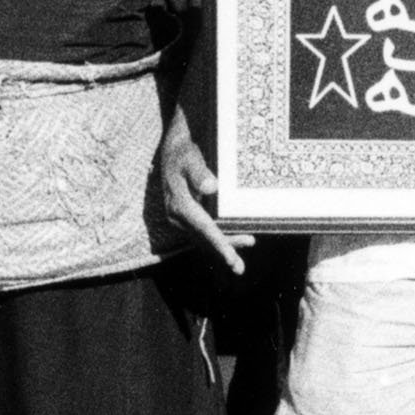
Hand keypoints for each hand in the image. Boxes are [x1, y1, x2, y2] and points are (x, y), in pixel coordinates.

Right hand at [160, 111, 254, 274]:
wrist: (171, 147)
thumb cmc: (183, 151)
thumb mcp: (189, 156)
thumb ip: (199, 171)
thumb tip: (211, 188)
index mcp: (179, 204)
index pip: (203, 229)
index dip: (219, 244)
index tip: (230, 258)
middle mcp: (177, 215)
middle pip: (203, 239)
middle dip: (222, 252)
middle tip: (239, 268)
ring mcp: (179, 217)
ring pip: (202, 238)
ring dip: (223, 246)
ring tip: (243, 253)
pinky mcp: (184, 215)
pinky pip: (201, 232)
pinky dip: (216, 238)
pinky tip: (233, 240)